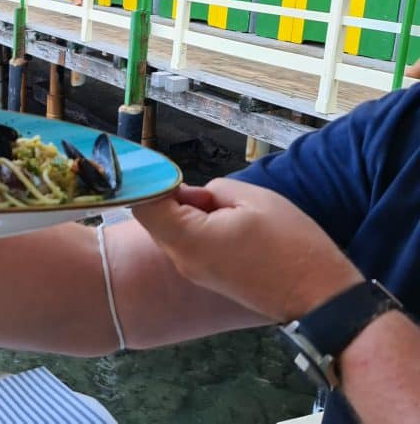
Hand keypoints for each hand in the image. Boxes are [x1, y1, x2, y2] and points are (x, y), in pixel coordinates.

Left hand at [132, 178, 362, 321]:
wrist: (320, 297)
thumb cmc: (293, 246)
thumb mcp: (255, 199)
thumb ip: (213, 190)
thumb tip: (194, 195)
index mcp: (189, 239)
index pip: (144, 205)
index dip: (152, 182)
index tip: (171, 169)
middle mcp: (182, 260)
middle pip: (154, 218)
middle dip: (174, 197)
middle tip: (211, 193)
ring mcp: (192, 272)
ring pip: (171, 231)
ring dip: (188, 213)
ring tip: (229, 209)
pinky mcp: (206, 277)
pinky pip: (188, 244)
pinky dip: (197, 228)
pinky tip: (230, 224)